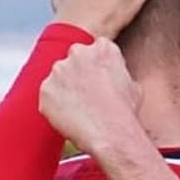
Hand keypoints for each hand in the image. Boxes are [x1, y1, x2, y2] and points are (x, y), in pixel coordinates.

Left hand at [40, 38, 142, 154]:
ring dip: (65, 89)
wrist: (110, 132)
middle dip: (78, 74)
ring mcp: (59, 70)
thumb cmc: (124, 112)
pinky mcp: (46, 89)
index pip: (95, 50)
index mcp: (103, 48)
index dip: (96, 67)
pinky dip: (55, 106)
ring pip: (58, 77)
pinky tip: (70, 116)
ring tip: (79, 109)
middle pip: (74, 59)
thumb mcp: (133, 85)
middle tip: (87, 95)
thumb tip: (116, 80)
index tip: (98, 81)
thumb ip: (118, 74)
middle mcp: (78, 52)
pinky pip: (48, 96)